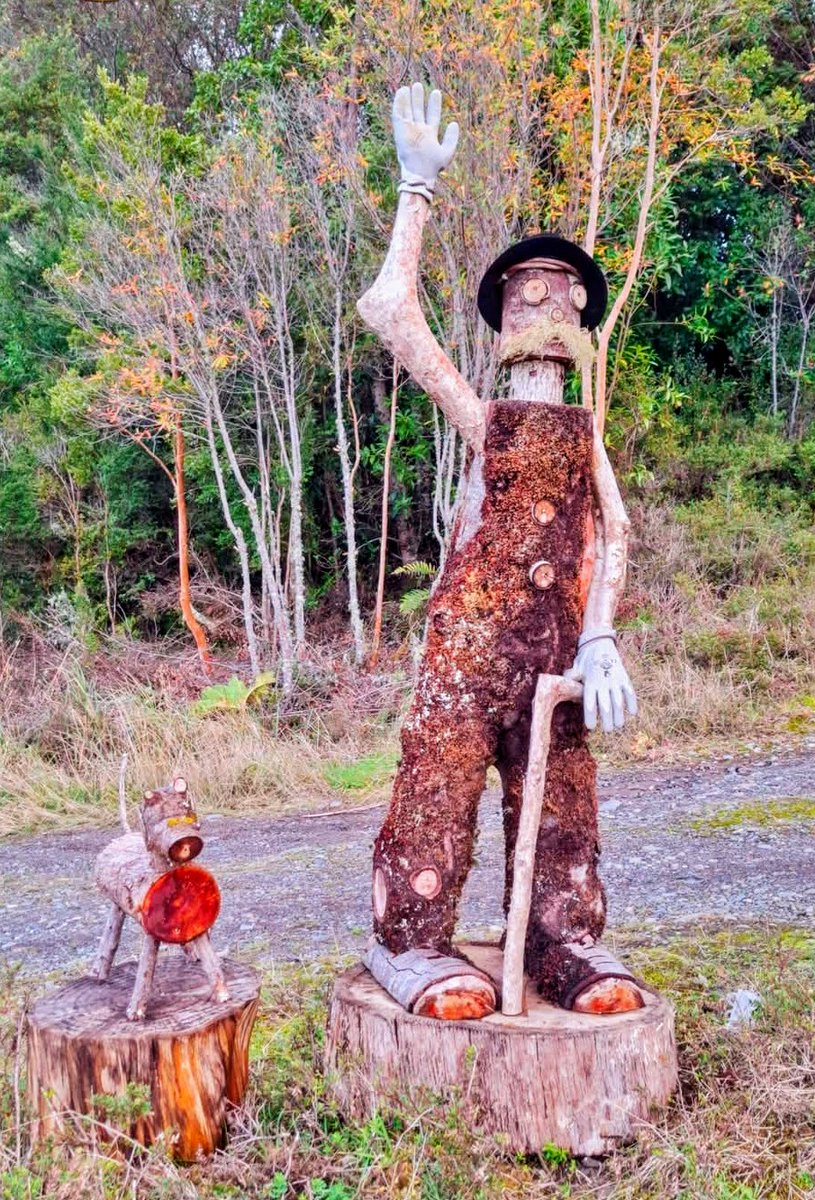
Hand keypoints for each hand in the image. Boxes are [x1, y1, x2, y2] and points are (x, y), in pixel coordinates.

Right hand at [393, 83, 458, 200]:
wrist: (419, 173)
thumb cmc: (433, 166)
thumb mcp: (447, 152)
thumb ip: (452, 138)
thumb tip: (454, 123)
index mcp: (430, 134)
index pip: (432, 116)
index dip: (434, 104)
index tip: (436, 92)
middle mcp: (419, 131)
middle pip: (418, 111)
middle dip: (419, 99)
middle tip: (418, 85)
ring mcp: (409, 130)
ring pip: (408, 111)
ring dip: (409, 99)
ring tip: (410, 86)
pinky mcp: (400, 131)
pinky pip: (398, 114)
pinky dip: (399, 103)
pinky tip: (401, 92)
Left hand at [565, 635, 637, 732]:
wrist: (600, 643)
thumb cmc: (585, 659)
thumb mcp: (576, 668)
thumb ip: (571, 679)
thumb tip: (562, 687)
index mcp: (590, 681)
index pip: (590, 702)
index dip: (591, 715)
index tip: (591, 727)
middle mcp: (603, 682)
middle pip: (606, 704)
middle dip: (607, 719)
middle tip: (607, 730)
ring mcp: (615, 679)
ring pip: (618, 700)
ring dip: (620, 714)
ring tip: (618, 726)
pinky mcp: (624, 677)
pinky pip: (630, 691)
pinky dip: (632, 702)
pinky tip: (632, 713)